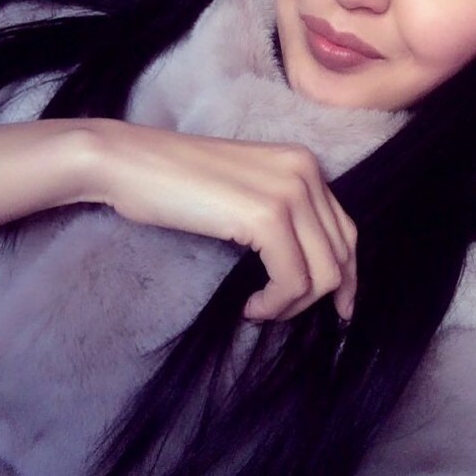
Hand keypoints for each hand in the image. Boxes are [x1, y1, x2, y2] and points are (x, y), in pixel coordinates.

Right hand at [88, 121, 356, 321]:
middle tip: (281, 313)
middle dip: (320, 296)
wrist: (129, 162)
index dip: (346, 276)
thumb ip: (282, 213)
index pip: (344, 231)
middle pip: (341, 254)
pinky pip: (292, 280)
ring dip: (292, 304)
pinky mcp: (266, 215)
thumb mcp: (245, 190)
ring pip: (323, 273)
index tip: (336, 308)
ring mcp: (289, 191)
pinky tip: (250, 306)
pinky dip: (275, 303)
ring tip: (260, 308)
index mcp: (303, 163)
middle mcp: (305, 171)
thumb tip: (309, 265)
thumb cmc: (174, 180)